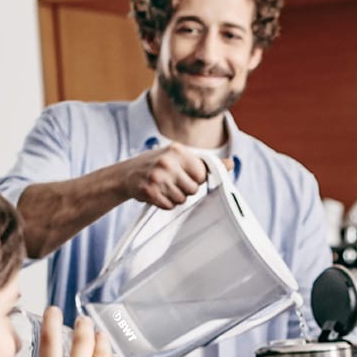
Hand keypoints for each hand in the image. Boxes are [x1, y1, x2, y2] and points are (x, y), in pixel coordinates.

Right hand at [116, 143, 231, 209]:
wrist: (126, 174)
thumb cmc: (158, 165)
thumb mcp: (180, 157)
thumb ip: (205, 162)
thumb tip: (231, 163)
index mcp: (177, 150)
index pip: (202, 174)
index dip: (196, 179)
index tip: (185, 175)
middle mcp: (167, 162)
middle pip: (193, 189)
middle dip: (186, 189)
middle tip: (172, 182)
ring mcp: (156, 177)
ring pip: (182, 199)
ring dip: (175, 197)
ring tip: (164, 187)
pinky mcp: (149, 191)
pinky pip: (169, 206)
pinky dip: (165, 203)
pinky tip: (157, 194)